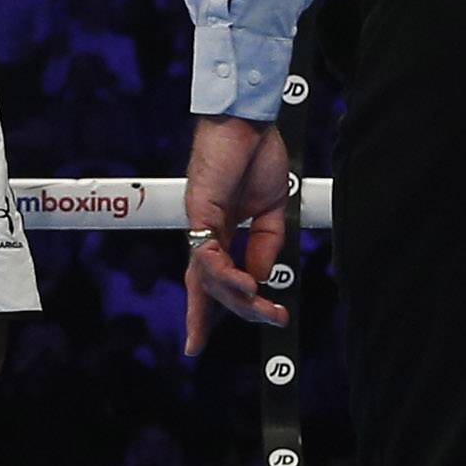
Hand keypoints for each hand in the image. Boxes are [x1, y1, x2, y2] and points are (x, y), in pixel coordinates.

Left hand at [184, 114, 292, 355]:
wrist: (251, 119)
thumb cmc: (258, 155)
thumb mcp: (271, 212)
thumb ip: (264, 247)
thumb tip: (258, 281)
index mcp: (220, 231)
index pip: (208, 280)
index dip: (202, 314)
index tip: (195, 345)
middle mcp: (204, 231)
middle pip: (204, 286)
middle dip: (222, 315)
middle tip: (267, 322)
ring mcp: (199, 222)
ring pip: (208, 275)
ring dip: (237, 297)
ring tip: (265, 307)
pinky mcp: (201, 210)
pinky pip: (208, 252)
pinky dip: (226, 272)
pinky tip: (247, 284)